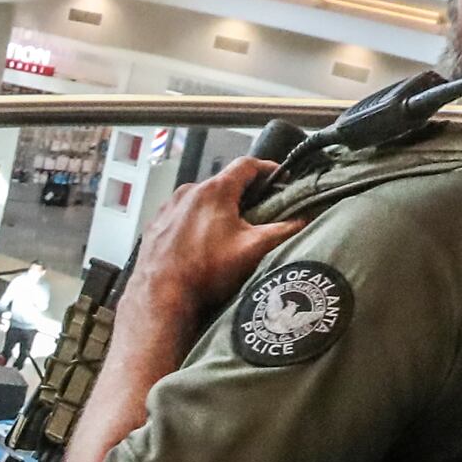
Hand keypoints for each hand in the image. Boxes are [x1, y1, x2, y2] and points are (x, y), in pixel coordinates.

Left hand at [125, 158, 294, 326]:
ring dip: (218, 209)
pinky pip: (182, 215)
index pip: (246, 165)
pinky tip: (202, 242)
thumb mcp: (253, 250)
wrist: (159, 296)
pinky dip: (196, 222)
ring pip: (201, 200)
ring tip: (232, 229)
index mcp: (214, 191)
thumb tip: (305, 220)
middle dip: (244, 193)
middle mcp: (187, 192)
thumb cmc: (206, 271)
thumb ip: (284, 230)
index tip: (280, 177)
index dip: (267, 168)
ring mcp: (168, 208)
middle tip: (261, 208)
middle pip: (223, 183)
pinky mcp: (155, 225)